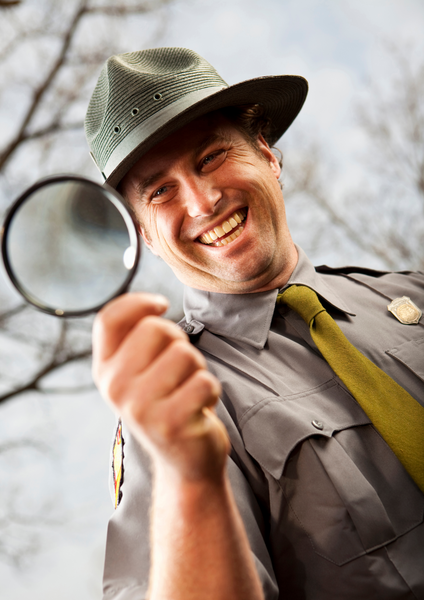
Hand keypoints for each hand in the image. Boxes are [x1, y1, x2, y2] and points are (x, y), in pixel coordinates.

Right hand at [92, 293, 228, 482]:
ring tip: (188, 390)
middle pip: (156, 329)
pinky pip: (205, 381)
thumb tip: (153, 305)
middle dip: (179, 340)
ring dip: (197, 368)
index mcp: (104, 371)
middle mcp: (115, 388)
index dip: (139, 302)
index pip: (109, 319)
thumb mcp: (138, 374)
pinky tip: (200, 408)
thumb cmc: (167, 403)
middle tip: (180, 368)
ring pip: (185, 353)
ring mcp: (141, 408)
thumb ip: (135, 340)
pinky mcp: (171, 424)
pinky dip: (211, 391)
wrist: (184, 462)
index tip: (161, 306)